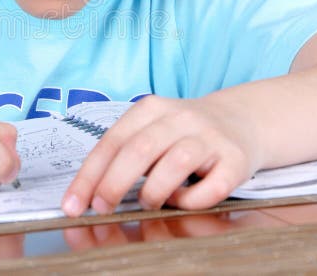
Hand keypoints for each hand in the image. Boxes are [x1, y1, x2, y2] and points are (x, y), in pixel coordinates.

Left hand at [61, 94, 262, 214]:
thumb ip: (125, 153)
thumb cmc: (184, 133)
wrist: (242, 119)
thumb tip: (92, 193)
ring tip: (148, 203)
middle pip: (140, 149)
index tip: (74, 203)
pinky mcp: (235, 159)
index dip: (90, 175)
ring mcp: (210, 136)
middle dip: (114, 184)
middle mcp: (181, 117)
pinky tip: (181, 201)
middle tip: (102, 208)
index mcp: (151, 108)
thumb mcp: (151, 130)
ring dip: (153, 192)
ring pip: (175, 164)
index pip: (113, 141)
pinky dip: (191, 200)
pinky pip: (211, 186)